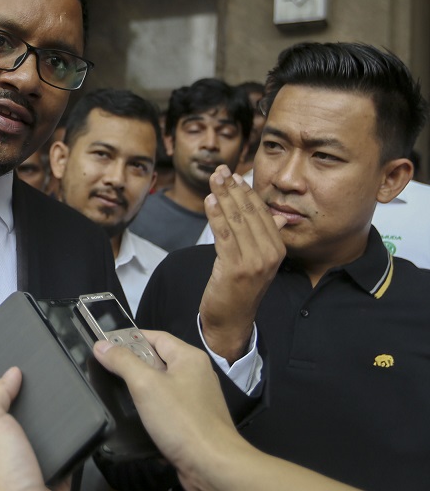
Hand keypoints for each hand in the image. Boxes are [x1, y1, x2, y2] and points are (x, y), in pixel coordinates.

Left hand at [0, 367, 74, 490]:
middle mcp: (3, 451)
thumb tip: (10, 373)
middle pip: (17, 416)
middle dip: (29, 399)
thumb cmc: (0, 475)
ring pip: (43, 433)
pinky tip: (79, 424)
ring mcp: (29, 463)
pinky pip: (67, 452)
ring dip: (53, 420)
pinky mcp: (55, 474)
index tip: (15, 365)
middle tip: (46, 377)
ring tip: (65, 395)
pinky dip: (73, 441)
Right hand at [92, 331, 250, 490]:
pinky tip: (134, 415)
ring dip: (139, 388)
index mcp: (189, 357)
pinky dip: (150, 407)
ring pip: (161, 384)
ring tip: (113, 391)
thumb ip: (122, 362)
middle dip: (131, 363)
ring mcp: (196, 399)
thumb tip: (102, 345)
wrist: (214, 466)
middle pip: (158, 360)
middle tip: (104, 369)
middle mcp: (196, 373)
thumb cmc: (181, 420)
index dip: (129, 338)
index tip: (105, 345)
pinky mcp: (193, 421)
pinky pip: (167, 405)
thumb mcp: (146, 385)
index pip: (155, 337)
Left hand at [199, 165, 285, 360]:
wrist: (231, 320)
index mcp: (278, 249)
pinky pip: (224, 235)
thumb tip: (280, 217)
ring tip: (213, 179)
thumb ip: (267, 237)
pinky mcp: (235, 268)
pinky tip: (209, 201)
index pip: (262, 212)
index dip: (247, 191)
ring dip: (223, 196)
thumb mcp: (259, 261)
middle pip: (250, 212)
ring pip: (237, 220)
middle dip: (233, 188)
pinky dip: (216, 215)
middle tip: (220, 170)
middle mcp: (270, 254)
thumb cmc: (240, 288)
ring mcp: (254, 262)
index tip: (235, 174)